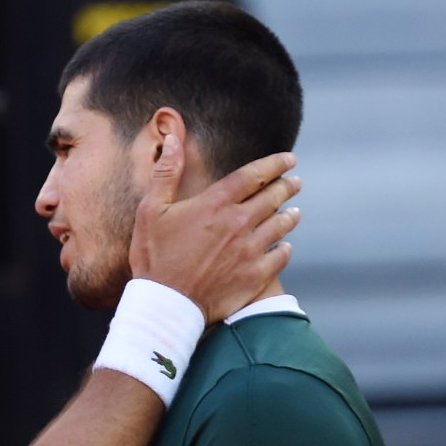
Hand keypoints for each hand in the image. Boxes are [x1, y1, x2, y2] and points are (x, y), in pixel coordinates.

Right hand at [129, 137, 301, 323]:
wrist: (165, 305)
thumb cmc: (154, 258)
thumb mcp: (150, 210)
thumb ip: (166, 173)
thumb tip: (172, 139)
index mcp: (215, 204)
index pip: (254, 175)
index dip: (275, 164)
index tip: (289, 159)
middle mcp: (239, 223)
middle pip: (273, 198)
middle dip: (287, 187)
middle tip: (295, 182)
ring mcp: (250, 250)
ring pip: (281, 226)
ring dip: (290, 216)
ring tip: (294, 212)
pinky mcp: (255, 276)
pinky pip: (280, 257)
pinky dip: (285, 249)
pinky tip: (285, 247)